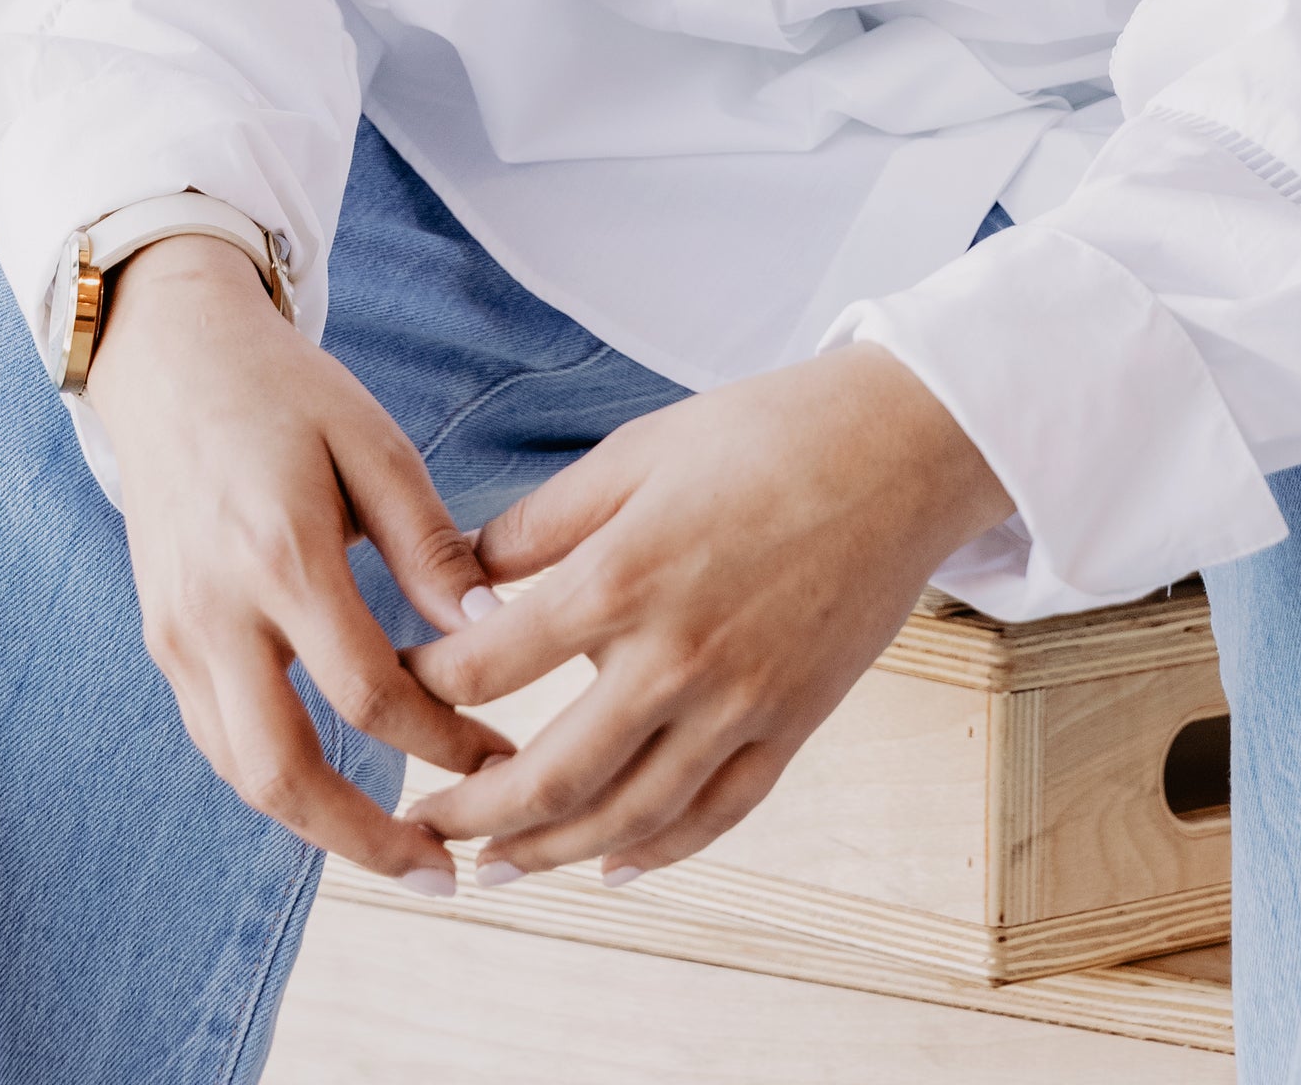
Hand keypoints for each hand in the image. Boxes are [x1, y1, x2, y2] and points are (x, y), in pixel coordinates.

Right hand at [87, 235, 513, 883]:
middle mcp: (214, 611)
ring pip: (243, 774)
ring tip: (400, 849)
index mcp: (279, 554)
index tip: (503, 756)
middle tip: (442, 872)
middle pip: (282, 773)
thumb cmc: (284, 391)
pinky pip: (220, 739)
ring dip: (320, 826)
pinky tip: (338, 787)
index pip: (367, 692)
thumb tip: (492, 629)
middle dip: (366, 840)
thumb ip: (429, 543)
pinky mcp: (161, 640)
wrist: (169, 357)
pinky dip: (279, 778)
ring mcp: (175, 634)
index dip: (441, 742)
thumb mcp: (372, 442)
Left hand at [400, 346, 1009, 876]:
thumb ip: (545, 522)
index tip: (399, 687)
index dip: (428, 685)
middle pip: (550, 774)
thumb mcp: (636, 449)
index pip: (491, 667)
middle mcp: (678, 658)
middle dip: (475, 812)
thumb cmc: (764, 431)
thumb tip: (465, 577)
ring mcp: (741, 703)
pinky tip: (613, 866)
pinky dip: (659, 853)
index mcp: (624, 577)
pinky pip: (716, 815)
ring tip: (498, 869)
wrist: (902, 447)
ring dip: (552, 855)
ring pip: (628, 816)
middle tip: (424, 822)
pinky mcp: (794, 724)